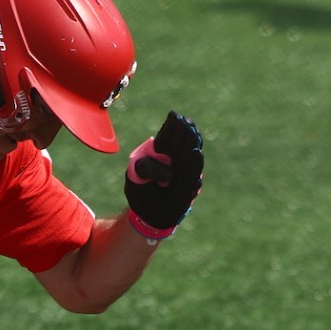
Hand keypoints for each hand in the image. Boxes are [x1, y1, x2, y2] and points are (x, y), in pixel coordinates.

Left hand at [123, 112, 203, 240]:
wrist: (144, 213)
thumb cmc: (139, 190)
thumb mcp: (135, 176)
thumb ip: (145, 168)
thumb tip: (167, 170)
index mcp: (161, 152)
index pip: (169, 135)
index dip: (173, 125)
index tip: (174, 116)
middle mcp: (176, 159)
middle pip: (183, 141)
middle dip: (185, 131)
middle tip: (186, 122)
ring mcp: (184, 171)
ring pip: (191, 154)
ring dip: (192, 144)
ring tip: (192, 134)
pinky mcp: (189, 185)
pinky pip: (193, 173)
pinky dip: (194, 163)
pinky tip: (195, 153)